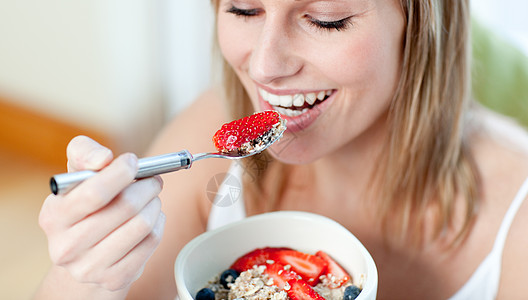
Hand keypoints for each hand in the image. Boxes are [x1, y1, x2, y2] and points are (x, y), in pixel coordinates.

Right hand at [39, 136, 165, 291]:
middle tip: (153, 180)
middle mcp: (67, 246)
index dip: (120, 173)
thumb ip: (84, 154)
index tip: (133, 161)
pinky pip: (151, 242)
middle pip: (125, 207)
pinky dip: (158, 223)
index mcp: (54, 216)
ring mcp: (90, 267)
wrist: (84, 256)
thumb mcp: (77, 177)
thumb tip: (103, 158)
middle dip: (146, 187)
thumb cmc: (85, 206)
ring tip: (151, 198)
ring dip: (154, 204)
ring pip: (142, 224)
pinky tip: (151, 219)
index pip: (94, 193)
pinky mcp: (115, 279)